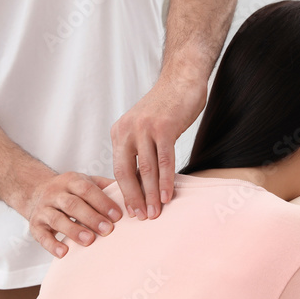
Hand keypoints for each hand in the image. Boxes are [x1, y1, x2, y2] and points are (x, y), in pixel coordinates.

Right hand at [23, 171, 122, 258]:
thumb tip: (136, 188)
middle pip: (72, 204)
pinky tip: (64, 253)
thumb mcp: (86, 182)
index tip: (118, 216)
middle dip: (91, 217)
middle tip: (108, 230)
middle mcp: (55, 193)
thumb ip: (106, 186)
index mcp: (71, 181)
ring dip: (73, 231)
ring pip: (57, 219)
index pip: (86, 189)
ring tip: (89, 241)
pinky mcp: (35, 225)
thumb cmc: (70, 191)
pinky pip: (41, 236)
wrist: (35, 192)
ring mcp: (43, 209)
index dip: (102, 202)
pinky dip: (52, 245)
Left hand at [110, 77, 205, 219]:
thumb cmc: (165, 108)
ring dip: (151, 195)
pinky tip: (168, 195)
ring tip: (155, 213)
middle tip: (141, 218)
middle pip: (127, 172)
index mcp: (119, 132)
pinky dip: (166, 181)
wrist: (181, 80)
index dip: (124, 193)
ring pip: (146, 169)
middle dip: (134, 198)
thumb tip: (140, 181)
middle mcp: (128, 130)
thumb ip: (138, 149)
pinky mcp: (164, 127)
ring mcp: (145, 128)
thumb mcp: (143, 127)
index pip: (118, 169)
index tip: (130, 211)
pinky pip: (164, 160)